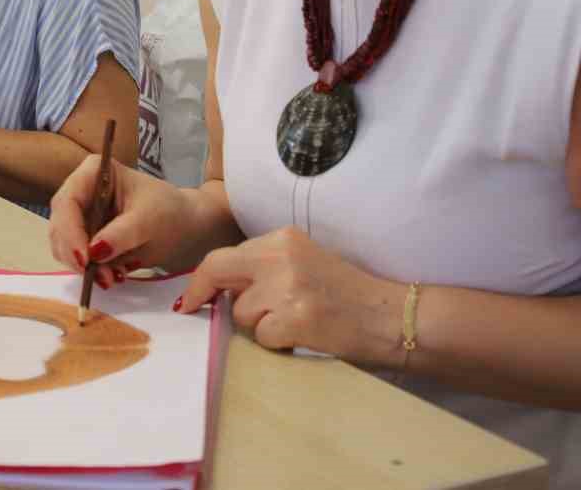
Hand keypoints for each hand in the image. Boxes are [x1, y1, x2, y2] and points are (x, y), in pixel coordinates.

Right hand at [48, 158, 200, 287]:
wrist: (183, 225)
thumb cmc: (168, 211)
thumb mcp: (148, 220)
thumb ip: (121, 233)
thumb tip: (94, 252)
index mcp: (94, 172)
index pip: (68, 201)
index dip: (70, 231)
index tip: (85, 259)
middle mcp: (81, 191)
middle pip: (60, 224)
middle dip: (76, 254)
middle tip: (99, 276)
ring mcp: (81, 215)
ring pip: (64, 245)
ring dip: (84, 267)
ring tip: (113, 278)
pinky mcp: (85, 237)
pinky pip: (77, 257)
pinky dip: (91, 271)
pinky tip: (114, 274)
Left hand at [174, 228, 405, 362]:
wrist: (389, 316)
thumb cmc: (347, 293)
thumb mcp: (303, 262)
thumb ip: (265, 267)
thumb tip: (221, 288)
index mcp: (282, 239)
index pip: (224, 255)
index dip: (202, 279)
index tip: (191, 297)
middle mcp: (280, 257)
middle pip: (218, 271)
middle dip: (203, 293)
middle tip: (197, 309)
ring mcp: (287, 287)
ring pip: (241, 313)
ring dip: (258, 325)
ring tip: (292, 322)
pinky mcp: (295, 318)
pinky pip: (261, 337)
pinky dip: (276, 343)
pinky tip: (302, 335)